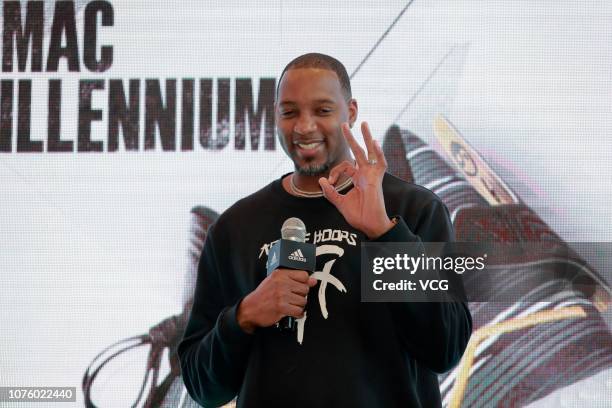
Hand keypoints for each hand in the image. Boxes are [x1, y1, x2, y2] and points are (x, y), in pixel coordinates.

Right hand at [237, 269, 316, 333]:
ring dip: (298, 306)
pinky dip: (297, 314)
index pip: (304, 275)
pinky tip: (290, 312)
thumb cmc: (264, 295)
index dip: (304, 283)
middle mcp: (281, 283)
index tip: (298, 287)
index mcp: (280, 274)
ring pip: (303, 301)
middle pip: (305, 289)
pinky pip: (299, 311)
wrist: (250, 309)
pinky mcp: (281, 307)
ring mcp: (281, 295)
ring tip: (289, 305)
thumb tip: (313, 281)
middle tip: (291, 298)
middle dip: (300, 295)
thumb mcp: (275, 282)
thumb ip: (294, 279)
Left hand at [319, 122, 394, 238]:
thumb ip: (330, 192)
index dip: (334, 172)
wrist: (369, 225)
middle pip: (358, 151)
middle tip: (344, 125)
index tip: (329, 183)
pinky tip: (375, 142)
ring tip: (363, 124)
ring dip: (367, 137)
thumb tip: (321, 180)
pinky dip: (379, 153)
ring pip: (371, 152)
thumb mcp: (340, 202)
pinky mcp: (378, 180)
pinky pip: (381, 163)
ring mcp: (372, 175)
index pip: (345, 166)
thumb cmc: (359, 215)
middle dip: (351, 138)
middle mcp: (365, 174)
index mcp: (357, 178)